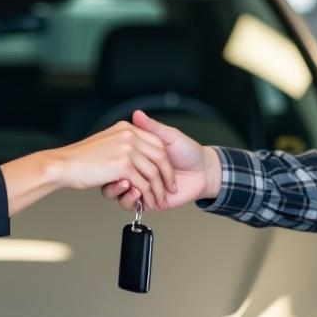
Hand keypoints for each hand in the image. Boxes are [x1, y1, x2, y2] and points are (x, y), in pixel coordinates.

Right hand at [55, 120, 175, 209]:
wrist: (61, 164)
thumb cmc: (80, 156)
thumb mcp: (111, 138)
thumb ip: (127, 131)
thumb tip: (139, 115)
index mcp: (126, 129)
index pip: (157, 144)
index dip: (164, 162)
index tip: (166, 175)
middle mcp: (129, 137)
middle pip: (160, 158)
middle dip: (166, 178)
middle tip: (167, 191)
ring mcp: (126, 150)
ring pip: (153, 173)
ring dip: (157, 191)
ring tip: (156, 200)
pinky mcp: (122, 166)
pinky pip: (143, 184)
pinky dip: (146, 196)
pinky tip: (143, 201)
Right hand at [100, 110, 222, 210]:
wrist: (204, 173)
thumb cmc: (189, 152)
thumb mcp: (170, 136)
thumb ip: (152, 128)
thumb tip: (137, 113)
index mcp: (138, 152)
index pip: (117, 153)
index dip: (115, 154)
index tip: (118, 154)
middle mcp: (135, 168)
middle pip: (113, 172)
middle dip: (115, 175)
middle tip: (123, 174)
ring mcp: (138, 184)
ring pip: (115, 190)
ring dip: (121, 190)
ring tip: (133, 187)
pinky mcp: (145, 199)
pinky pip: (127, 203)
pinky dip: (129, 200)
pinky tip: (138, 194)